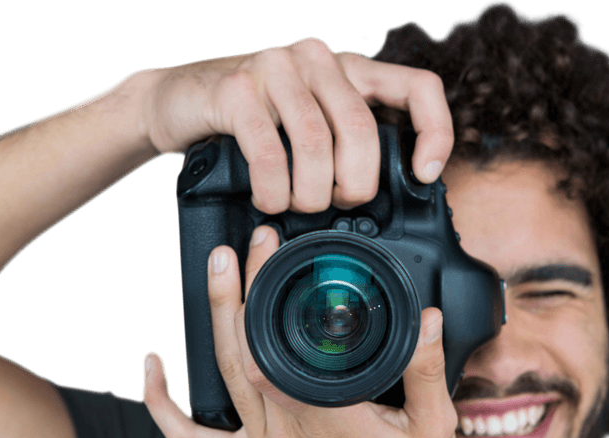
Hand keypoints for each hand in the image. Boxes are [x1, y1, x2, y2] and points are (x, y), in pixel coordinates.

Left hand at [141, 226, 457, 437]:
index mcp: (329, 420)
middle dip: (235, 294)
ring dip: (214, 322)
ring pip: (223, 379)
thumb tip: (428, 320)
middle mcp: (286, 433)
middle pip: (244, 354)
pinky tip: (152, 367)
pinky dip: (162, 406)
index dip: (266, 296)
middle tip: (235, 250)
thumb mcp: (434, 430)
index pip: (283, 348)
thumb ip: (427, 371)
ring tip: (214, 275)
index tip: (272, 255)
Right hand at [143, 37, 452, 212]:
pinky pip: (270, 153)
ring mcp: (275, 68)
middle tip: (337, 205)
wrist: (173, 100)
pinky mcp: (236, 89)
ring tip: (296, 208)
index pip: (417, 86)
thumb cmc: (244, 122)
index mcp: (346, 68)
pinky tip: (267, 200)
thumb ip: (341, 142)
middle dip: (355, 184)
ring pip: (316, 145)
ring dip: (310, 194)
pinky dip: (273, 190)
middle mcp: (316, 58)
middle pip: (361, 131)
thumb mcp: (304, 124)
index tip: (423, 174)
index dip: (434, 132)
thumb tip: (378, 196)